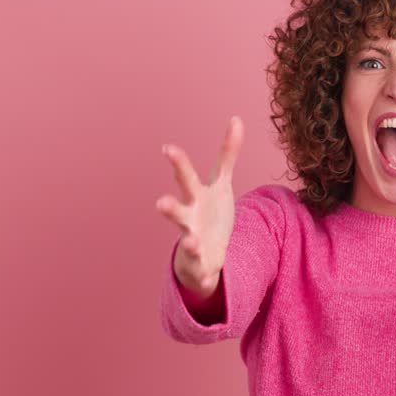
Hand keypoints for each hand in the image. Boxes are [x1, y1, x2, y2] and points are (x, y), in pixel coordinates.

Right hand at [156, 116, 243, 296]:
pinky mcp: (201, 263)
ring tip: (191, 242)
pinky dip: (205, 274)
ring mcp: (192, 241)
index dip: (177, 162)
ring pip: (187, 241)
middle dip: (169, 207)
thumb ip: (227, 154)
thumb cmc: (210, 211)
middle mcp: (189, 218)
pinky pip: (202, 270)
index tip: (167, 148)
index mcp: (196, 197)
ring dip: (188, 242)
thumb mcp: (222, 183)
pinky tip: (209, 277)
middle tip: (160, 203)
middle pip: (177, 210)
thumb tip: (236, 118)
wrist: (204, 251)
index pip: (186, 177)